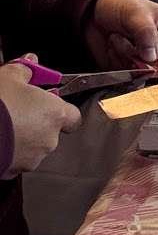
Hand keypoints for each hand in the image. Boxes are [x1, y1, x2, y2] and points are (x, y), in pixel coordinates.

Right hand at [0, 59, 80, 175]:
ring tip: (7, 124)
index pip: (73, 116)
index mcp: (55, 114)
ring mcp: (31, 158)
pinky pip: (17, 159)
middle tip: (21, 109)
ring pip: (34, 146)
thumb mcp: (9, 76)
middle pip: (51, 130)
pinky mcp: (14, 171)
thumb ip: (25, 69)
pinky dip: (11, 150)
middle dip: (38, 121)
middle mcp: (48, 139)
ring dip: (24, 137)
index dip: (62, 108)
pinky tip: (1, 138)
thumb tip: (30, 62)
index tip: (49, 101)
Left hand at [85, 0, 157, 68]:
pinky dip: (114, 61)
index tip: (145, 57)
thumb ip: (146, 33)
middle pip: (156, 68)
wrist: (95, 11)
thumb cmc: (122, 5)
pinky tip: (112, 45)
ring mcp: (144, 59)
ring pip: (138, 72)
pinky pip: (124, 74)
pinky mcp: (128, 67)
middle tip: (125, 36)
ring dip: (122, 55)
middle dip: (136, 56)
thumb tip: (152, 58)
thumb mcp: (136, 13)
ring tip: (116, 36)